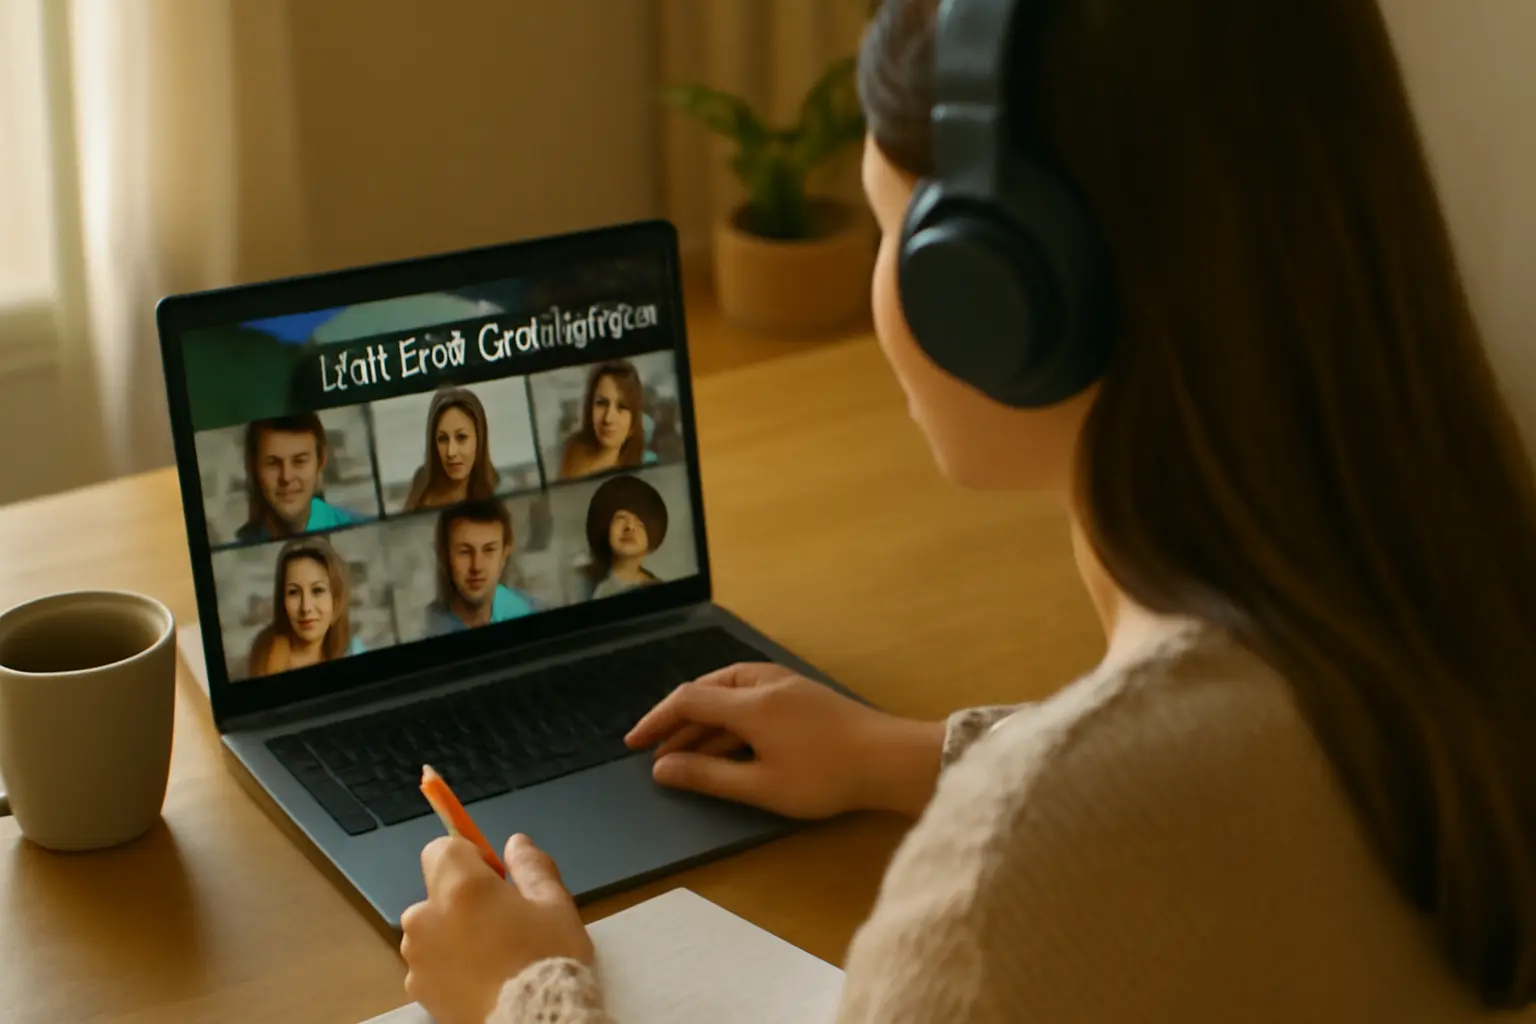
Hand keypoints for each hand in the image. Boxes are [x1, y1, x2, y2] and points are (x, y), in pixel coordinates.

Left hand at [401, 834, 593, 1023]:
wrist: (533, 1022)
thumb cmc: (547, 958)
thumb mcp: (554, 904)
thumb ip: (531, 866)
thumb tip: (516, 842)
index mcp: (460, 887)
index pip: (441, 849)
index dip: (468, 857)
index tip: (496, 878)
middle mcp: (426, 916)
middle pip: (436, 892)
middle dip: (461, 901)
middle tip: (501, 925)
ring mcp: (416, 956)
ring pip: (431, 930)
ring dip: (452, 934)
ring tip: (491, 958)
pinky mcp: (416, 989)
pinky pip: (430, 964)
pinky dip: (448, 966)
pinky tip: (479, 981)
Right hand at [624, 662, 945, 818]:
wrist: (890, 759)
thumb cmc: (826, 776)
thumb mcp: (761, 785)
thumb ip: (708, 776)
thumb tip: (662, 769)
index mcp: (749, 702)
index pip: (686, 699)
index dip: (656, 721)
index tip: (634, 744)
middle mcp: (763, 683)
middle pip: (705, 692)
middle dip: (676, 723)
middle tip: (656, 753)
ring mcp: (784, 685)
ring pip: (728, 694)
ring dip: (703, 723)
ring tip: (686, 755)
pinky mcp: (800, 694)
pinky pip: (750, 697)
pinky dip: (728, 719)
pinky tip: (728, 744)